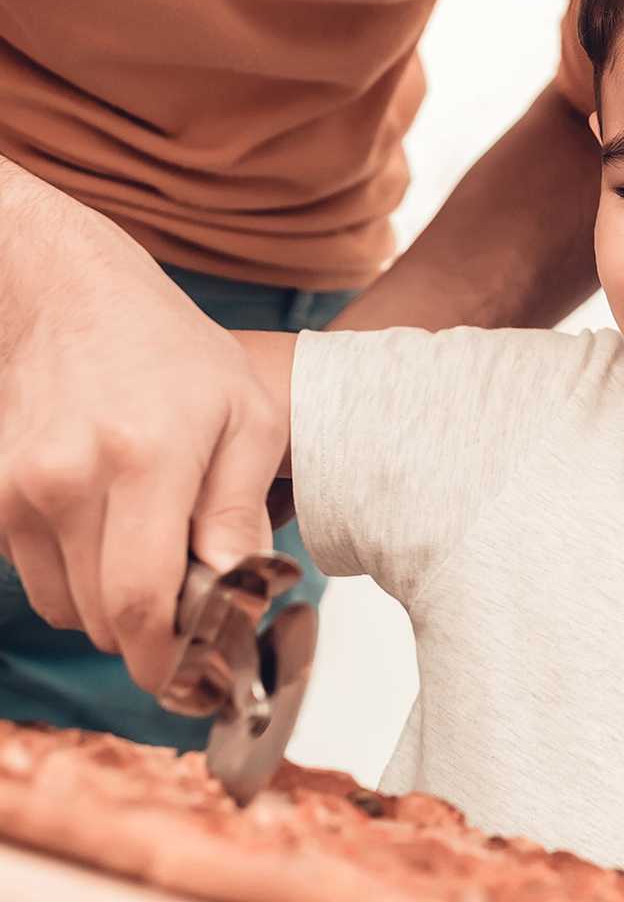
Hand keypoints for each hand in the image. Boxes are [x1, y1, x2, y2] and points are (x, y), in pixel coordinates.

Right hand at [0, 163, 283, 692]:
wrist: (74, 301)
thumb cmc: (180, 357)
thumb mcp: (248, 416)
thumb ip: (241, 508)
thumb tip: (240, 590)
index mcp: (147, 460)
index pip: (144, 604)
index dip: (170, 658)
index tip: (202, 675)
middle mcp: (71, 481)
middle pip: (105, 619)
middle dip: (156, 631)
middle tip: (199, 604)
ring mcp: (20, 491)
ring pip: (68, 607)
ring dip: (114, 603)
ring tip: (155, 545)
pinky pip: (35, 579)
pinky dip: (75, 576)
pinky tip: (109, 526)